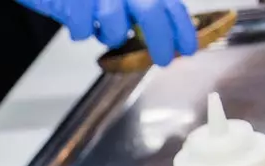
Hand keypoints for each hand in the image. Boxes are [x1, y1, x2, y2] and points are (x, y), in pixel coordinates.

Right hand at [17, 0, 197, 67]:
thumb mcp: (119, 0)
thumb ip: (139, 12)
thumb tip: (163, 39)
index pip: (169, 3)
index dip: (182, 27)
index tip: (189, 49)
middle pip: (151, 11)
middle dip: (160, 40)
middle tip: (163, 59)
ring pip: (114, 26)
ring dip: (109, 35)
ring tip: (101, 28)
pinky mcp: (75, 2)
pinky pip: (82, 31)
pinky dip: (80, 32)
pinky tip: (77, 22)